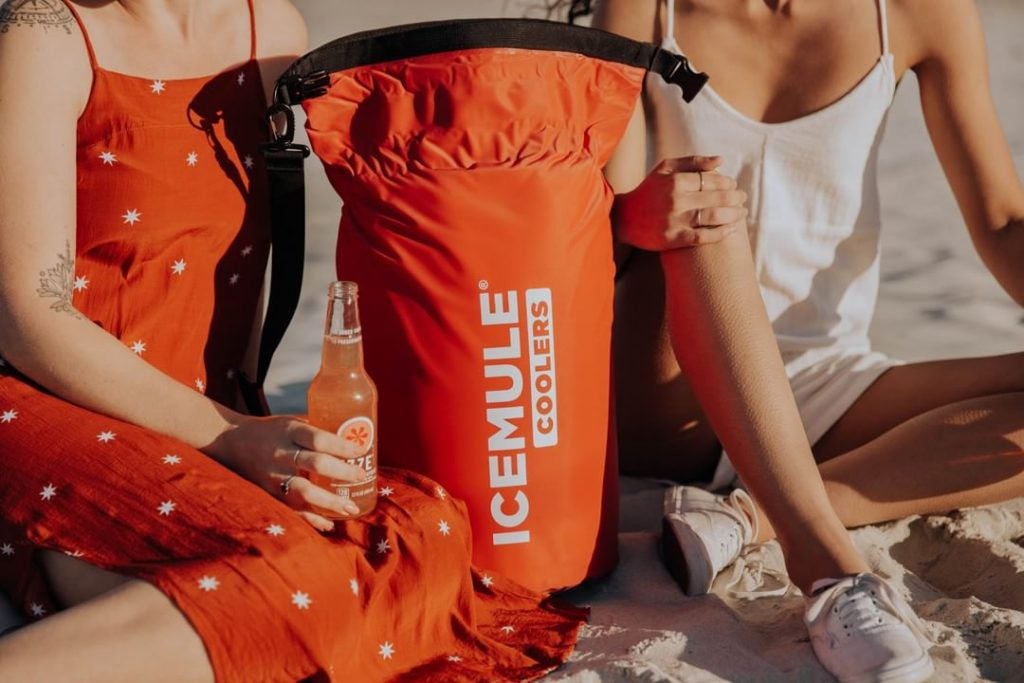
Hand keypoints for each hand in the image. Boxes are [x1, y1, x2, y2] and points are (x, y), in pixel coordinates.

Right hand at [206, 415, 365, 531]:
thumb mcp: (290, 422)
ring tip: (351, 508)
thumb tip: (353, 437)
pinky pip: (291, 510)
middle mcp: (281, 454)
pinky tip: (330, 524)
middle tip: (362, 476)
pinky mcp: (267, 494)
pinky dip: (312, 519)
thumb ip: (316, 431)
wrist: (229, 441)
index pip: (318, 439)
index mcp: (289, 431)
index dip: (342, 446)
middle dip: (343, 472)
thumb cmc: (269, 431)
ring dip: (331, 502)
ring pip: (304, 492)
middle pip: (316, 464)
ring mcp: (273, 476)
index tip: (361, 450)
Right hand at [613, 156, 747, 249]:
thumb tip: (721, 160)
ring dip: (733, 215)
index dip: (727, 182)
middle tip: (743, 198)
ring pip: (713, 217)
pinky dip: (720, 233)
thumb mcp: (665, 169)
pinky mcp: (672, 239)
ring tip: (742, 213)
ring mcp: (674, 221)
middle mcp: (675, 200)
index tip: (733, 185)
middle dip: (735, 198)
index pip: (711, 179)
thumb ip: (693, 162)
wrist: (624, 218)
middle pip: (716, 198)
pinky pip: (703, 237)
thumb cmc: (649, 190)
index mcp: (675, 180)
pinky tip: (731, 230)